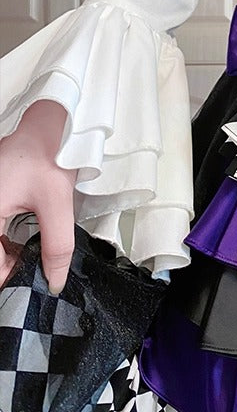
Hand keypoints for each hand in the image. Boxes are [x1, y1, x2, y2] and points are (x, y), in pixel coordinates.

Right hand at [0, 100, 77, 293]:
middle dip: (8, 266)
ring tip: (30, 258)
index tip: (29, 285)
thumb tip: (54, 280)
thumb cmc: (47, 155)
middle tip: (33, 273)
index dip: (9, 278)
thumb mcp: (56, 204)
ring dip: (7, 254)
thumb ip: (56, 246)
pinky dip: (4, 241)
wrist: (49, 127)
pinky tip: (22, 243)